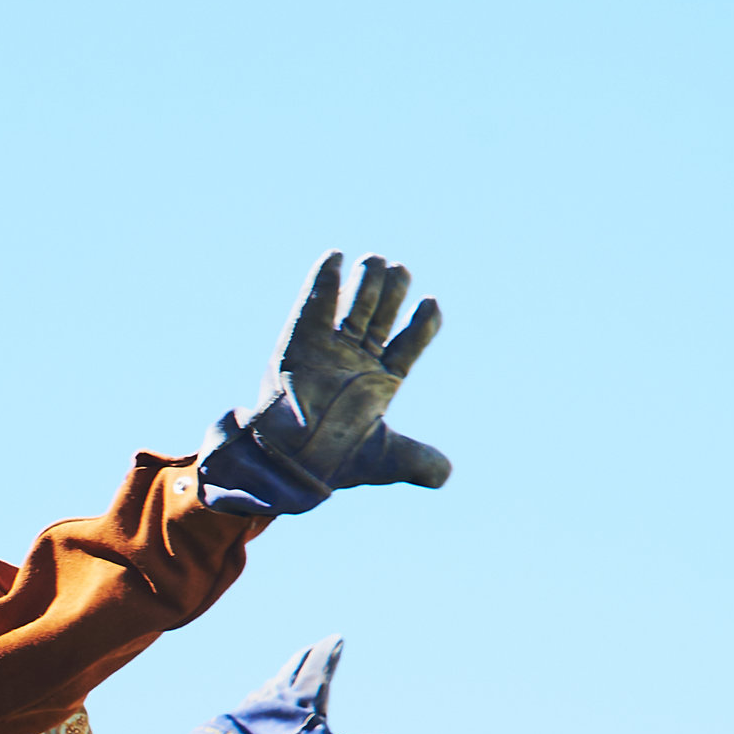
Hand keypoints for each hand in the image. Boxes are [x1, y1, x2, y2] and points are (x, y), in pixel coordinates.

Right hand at [201, 253, 448, 511]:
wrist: (288, 464)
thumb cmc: (334, 464)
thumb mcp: (386, 460)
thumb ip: (420, 462)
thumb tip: (445, 476)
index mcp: (381, 382)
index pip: (409, 343)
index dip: (423, 323)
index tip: (431, 304)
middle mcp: (356, 361)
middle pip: (381, 315)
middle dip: (392, 291)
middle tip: (399, 271)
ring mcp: (328, 351)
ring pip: (352, 307)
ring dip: (365, 283)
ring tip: (374, 262)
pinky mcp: (299, 345)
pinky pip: (312, 308)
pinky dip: (322, 283)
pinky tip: (334, 257)